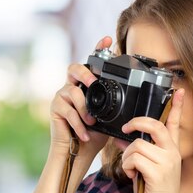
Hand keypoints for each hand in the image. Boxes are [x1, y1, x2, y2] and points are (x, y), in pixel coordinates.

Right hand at [49, 36, 111, 158]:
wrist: (79, 152)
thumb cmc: (93, 134)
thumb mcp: (109, 119)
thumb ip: (115, 107)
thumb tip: (137, 105)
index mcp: (86, 86)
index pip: (91, 64)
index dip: (98, 49)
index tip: (107, 39)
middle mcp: (72, 87)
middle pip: (74, 68)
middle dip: (85, 74)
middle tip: (93, 83)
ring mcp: (62, 96)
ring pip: (73, 92)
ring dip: (85, 109)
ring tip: (91, 123)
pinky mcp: (55, 108)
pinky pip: (68, 111)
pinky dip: (79, 124)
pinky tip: (85, 133)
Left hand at [115, 88, 185, 192]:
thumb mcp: (147, 169)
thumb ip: (140, 153)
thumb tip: (122, 140)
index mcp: (172, 151)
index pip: (174, 123)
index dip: (176, 106)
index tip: (177, 91)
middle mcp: (173, 153)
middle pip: (153, 125)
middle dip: (136, 123)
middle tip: (125, 129)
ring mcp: (167, 162)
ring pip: (137, 144)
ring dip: (127, 157)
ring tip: (132, 170)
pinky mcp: (158, 172)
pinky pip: (134, 158)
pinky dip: (128, 166)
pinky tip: (134, 176)